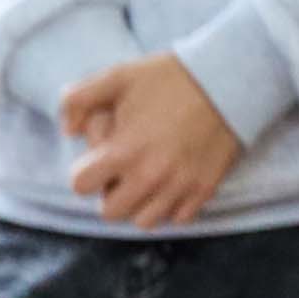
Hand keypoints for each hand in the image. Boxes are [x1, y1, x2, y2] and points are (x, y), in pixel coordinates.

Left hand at [57, 52, 244, 230]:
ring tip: (147, 180)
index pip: (81, 186)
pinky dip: (172, 206)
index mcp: (124, 152)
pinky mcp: (205, 189)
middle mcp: (150, 177)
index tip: (98, 159)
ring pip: (144, 221)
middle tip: (123, 172)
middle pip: (110, 212)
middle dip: (111, 193)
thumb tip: (68, 131)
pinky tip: (172, 183)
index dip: (85, 172)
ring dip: (140, 204)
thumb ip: (79, 100)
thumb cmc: (171, 77)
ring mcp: (179, 186)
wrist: (230, 77)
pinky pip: (179, 218)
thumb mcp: (118, 76)